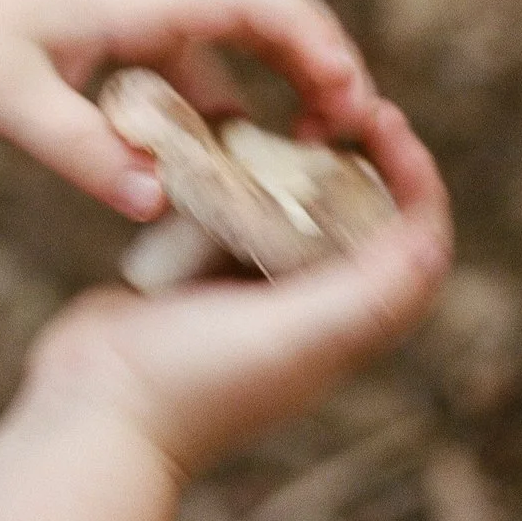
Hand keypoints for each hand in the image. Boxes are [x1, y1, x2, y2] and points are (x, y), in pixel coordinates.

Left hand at [0, 0, 376, 218]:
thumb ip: (80, 152)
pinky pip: (192, 54)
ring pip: (234, 32)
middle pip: (269, 8)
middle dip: (322, 61)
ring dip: (278, 79)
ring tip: (304, 152)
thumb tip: (157, 206)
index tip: (350, 104)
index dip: (316, 48)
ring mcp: (133, 5)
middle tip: (351, 133)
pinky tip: (219, 156)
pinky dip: (222, 95)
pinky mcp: (112, 24)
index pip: (257, 4)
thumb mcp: (5, 98)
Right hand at [12, 100, 451, 481]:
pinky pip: (231, 215)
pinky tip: (215, 138)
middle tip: (337, 105)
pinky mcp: (195, 278)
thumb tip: (432, 240)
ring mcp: (248, 294)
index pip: (412, 247)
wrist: (89, 414)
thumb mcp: (294, 338)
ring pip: (294, 211)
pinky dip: (233, 175)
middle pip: (361, 221)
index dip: (415, 181)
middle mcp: (305, 311)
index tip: (382, 122)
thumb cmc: (192, 384)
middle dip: (361, 158)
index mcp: (343, 328)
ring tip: (282, 115)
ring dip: (296, 162)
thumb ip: (367, 296)